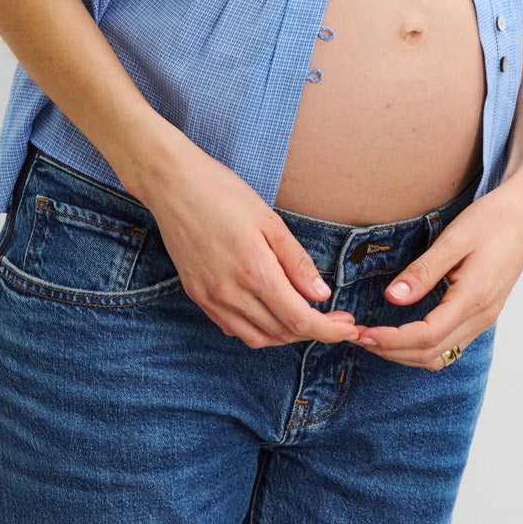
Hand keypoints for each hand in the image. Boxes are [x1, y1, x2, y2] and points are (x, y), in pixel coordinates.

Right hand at [132, 139, 359, 349]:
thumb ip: (297, 262)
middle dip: (314, 332)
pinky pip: (232, 328)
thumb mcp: (270, 221)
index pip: (300, 320)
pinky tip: (269, 311)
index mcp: (255, 272)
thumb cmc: (224, 194)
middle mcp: (230, 294)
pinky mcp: (197, 296)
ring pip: (256, 338)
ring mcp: (210, 298)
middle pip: (281, 333)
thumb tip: (321, 294)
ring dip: (285, 335)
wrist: (173, 185)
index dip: (329, 330)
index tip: (349, 328)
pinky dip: (257, 329)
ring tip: (304, 316)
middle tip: (335, 318)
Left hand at [353, 169, 522, 369]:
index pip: (426, 336)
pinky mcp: (484, 313)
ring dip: (405, 353)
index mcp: (475, 297)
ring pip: (441, 355)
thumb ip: (423, 271)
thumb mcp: (455, 239)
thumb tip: (393, 298)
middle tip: (358, 336)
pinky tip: (403, 331)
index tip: (363, 333)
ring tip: (375, 336)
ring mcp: (485, 318)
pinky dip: (423, 346)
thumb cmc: (494, 218)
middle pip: (431, 354)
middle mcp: (482, 316)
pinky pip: (451, 345)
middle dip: (391, 351)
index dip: (391, 340)